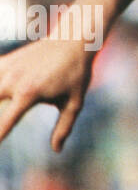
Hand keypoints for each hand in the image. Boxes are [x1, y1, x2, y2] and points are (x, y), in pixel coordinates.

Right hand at [0, 37, 96, 151]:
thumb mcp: (75, 101)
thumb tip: (57, 150)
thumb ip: (64, 127)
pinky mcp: (6, 61)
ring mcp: (7, 69)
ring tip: (0, 107)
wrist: (74, 39)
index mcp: (29, 93)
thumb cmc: (77, 73)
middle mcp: (13, 81)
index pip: (5, 121)